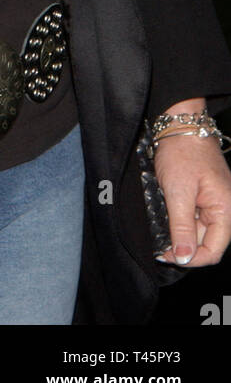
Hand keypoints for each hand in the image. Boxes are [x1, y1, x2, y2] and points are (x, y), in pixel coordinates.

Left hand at [153, 110, 230, 267]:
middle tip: (159, 243)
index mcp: (225, 209)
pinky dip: (178, 218)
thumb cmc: (182, 152)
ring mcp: (213, 201)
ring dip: (178, 231)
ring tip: (160, 225)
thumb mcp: (178, 193)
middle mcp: (223, 208)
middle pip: (205, 242)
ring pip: (196, 230)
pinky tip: (165, 213)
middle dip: (182, 244)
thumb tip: (184, 258)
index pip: (213, 250)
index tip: (168, 255)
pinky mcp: (202, 195)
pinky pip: (192, 216)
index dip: (191, 258)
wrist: (179, 124)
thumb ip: (182, 227)